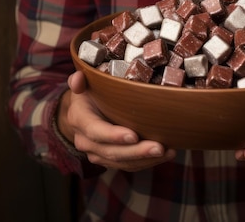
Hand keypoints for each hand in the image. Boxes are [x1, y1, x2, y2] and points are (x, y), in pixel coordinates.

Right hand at [58, 70, 175, 171]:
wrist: (82, 111)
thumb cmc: (89, 92)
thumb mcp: (84, 82)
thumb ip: (80, 80)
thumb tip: (78, 78)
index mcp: (79, 119)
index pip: (95, 131)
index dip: (113, 135)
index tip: (133, 136)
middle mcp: (85, 141)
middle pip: (111, 151)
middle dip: (136, 152)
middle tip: (158, 147)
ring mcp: (97, 153)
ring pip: (122, 162)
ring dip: (145, 159)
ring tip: (167, 152)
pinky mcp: (110, 159)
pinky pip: (128, 165)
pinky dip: (147, 161)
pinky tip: (166, 154)